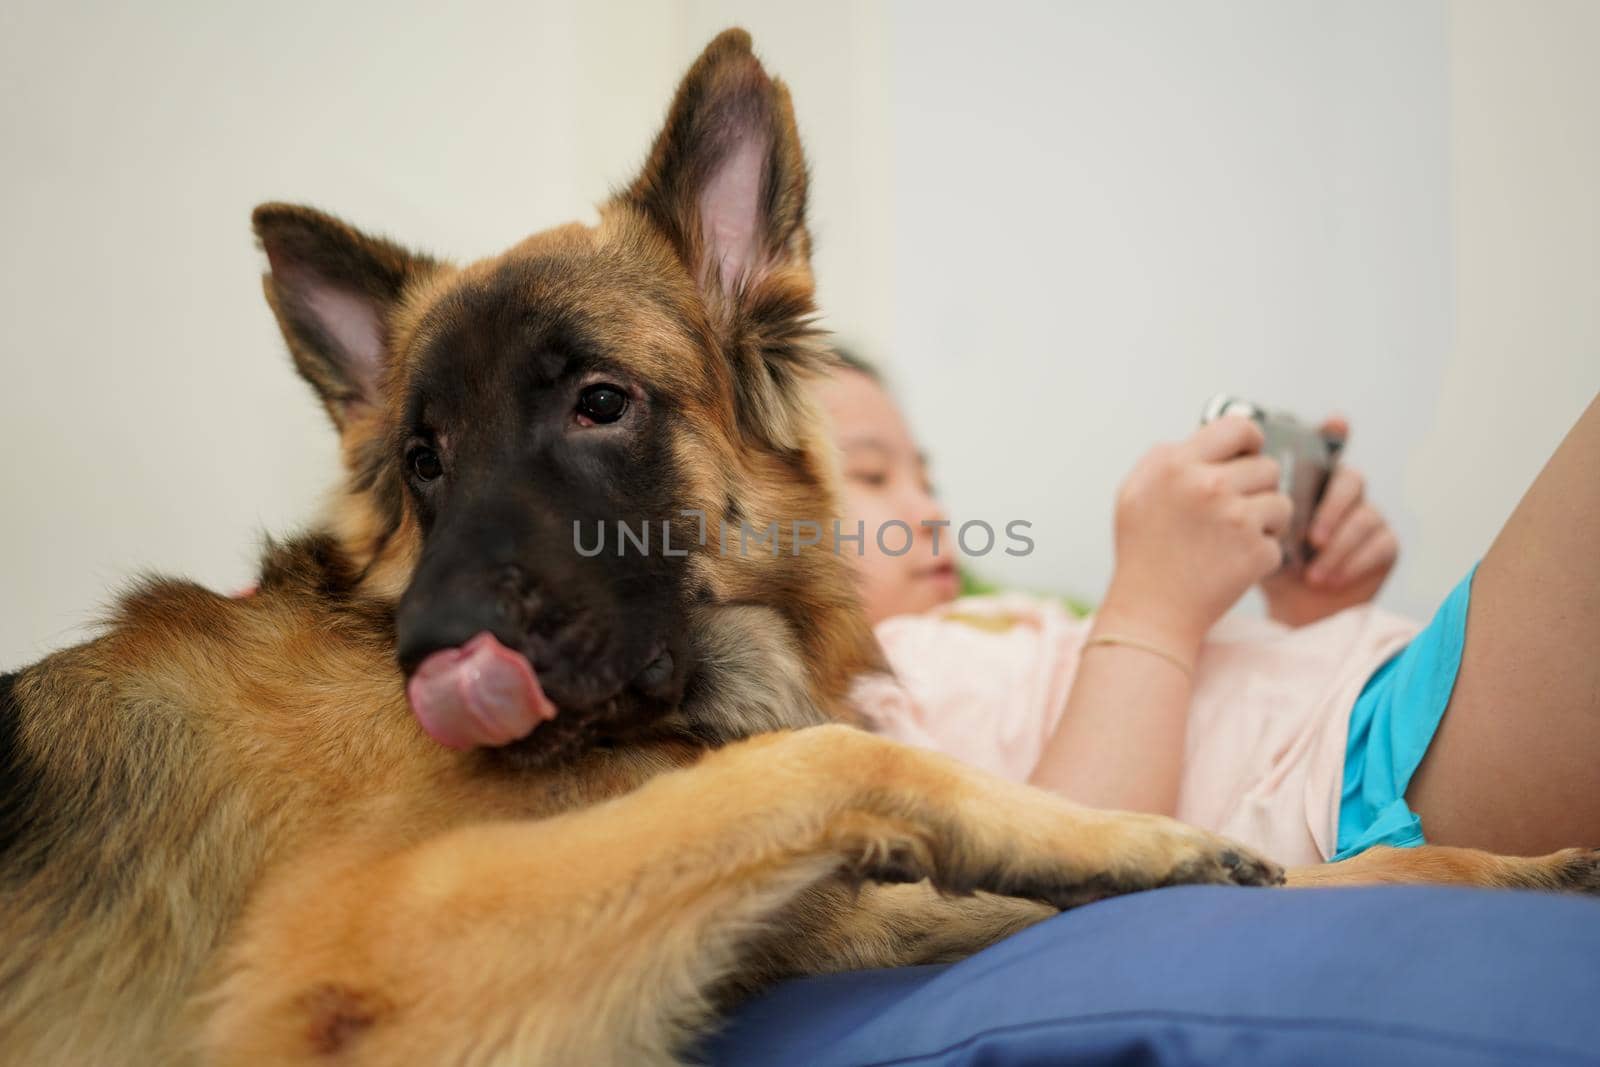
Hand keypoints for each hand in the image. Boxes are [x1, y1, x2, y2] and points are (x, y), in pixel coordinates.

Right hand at [1102, 416, 1292, 650]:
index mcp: (1177, 465)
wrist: (1152, 612)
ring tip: (1234, 540)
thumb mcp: (1133, 493)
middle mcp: (1208, 485)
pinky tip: (1231, 565)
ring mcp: (1236, 519)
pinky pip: (1279, 542)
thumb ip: (1163, 457)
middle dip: (1257, 488)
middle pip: (1267, 467)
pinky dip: (1261, 555)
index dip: (1251, 440)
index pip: (1238, 427)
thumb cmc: (1142, 553)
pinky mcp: (1257, 551)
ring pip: (1281, 502)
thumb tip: (1201, 438)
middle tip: (1234, 511)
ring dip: (1266, 521)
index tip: (1250, 454)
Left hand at [1260, 417, 1398, 626]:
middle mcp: (1342, 491)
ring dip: (1337, 545)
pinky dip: (1350, 563)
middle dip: (1331, 508)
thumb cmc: (1265, 559)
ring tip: (1311, 571)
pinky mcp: (1384, 544)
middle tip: (1310, 538)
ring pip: (1366, 515)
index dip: (1334, 432)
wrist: (1287, 605)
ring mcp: (1367, 516)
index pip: (1327, 446)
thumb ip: (1242, 504)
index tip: (1334, 423)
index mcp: (1311, 480)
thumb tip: (1224, 483)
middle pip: (1351, 479)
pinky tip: (1325, 579)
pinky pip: (1380, 544)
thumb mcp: (1245, 529)